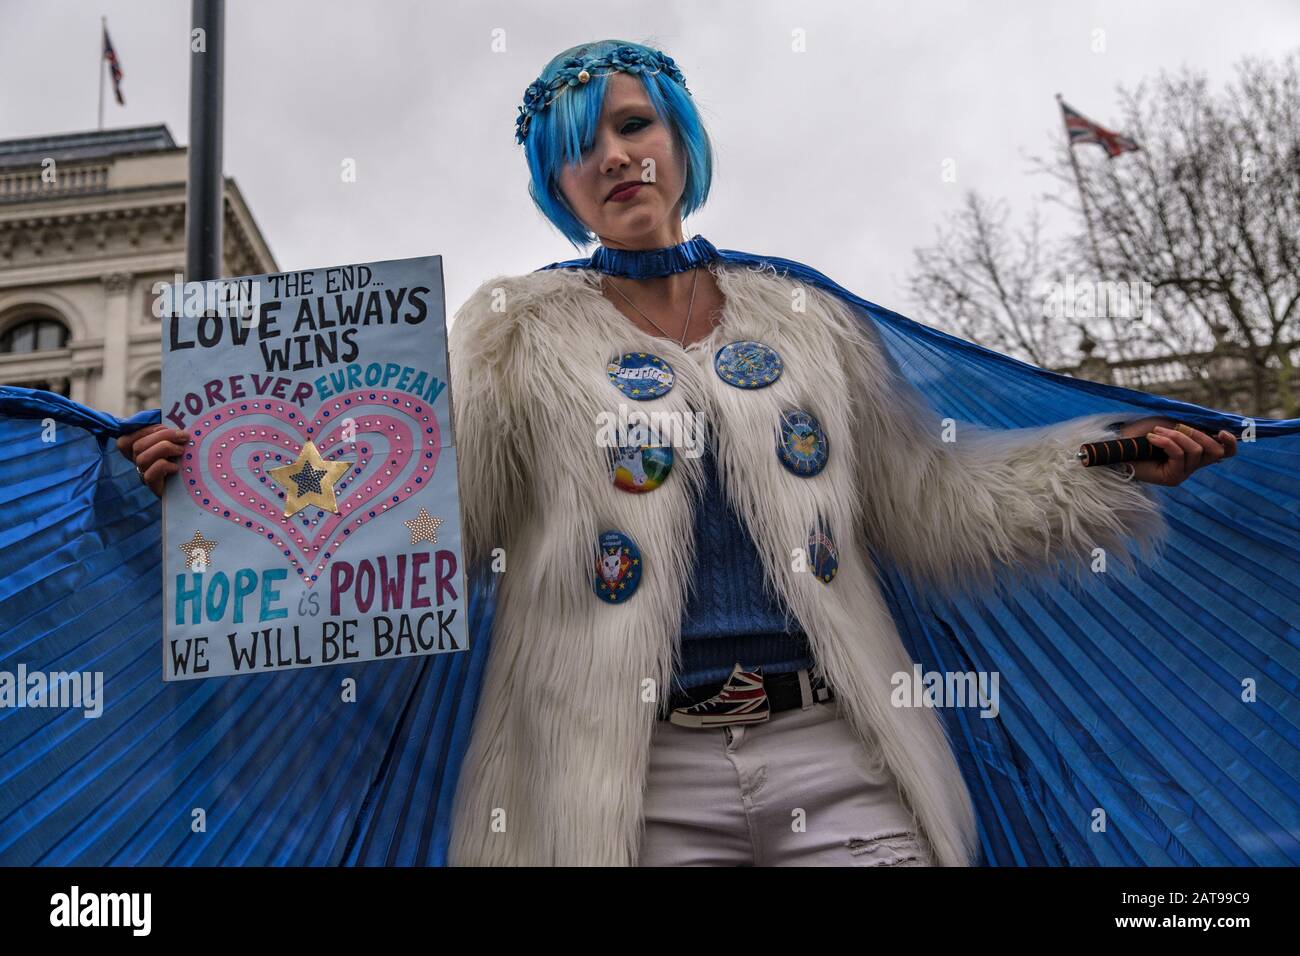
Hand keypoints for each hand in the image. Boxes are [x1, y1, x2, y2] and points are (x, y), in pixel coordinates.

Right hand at [116, 424, 190, 498]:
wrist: (195, 488)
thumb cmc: (185, 461)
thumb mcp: (176, 443)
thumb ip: (169, 433)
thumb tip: (175, 416)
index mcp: (139, 450)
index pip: (128, 437)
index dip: (147, 429)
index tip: (168, 426)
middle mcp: (137, 463)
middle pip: (137, 445)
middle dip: (163, 436)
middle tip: (184, 436)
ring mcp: (143, 475)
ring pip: (142, 458)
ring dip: (164, 449)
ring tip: (181, 451)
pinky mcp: (153, 487)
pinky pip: (150, 474)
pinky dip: (164, 466)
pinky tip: (176, 467)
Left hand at [1117, 416, 1236, 485]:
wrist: (1119, 444)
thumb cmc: (1142, 433)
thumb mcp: (1169, 424)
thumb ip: (1192, 426)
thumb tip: (1215, 428)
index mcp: (1197, 451)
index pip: (1226, 453)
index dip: (1230, 444)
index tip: (1222, 432)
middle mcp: (1193, 464)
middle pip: (1214, 451)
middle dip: (1197, 434)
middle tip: (1175, 426)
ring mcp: (1183, 473)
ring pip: (1196, 451)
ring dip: (1177, 436)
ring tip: (1156, 432)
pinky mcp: (1172, 478)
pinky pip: (1179, 456)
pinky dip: (1167, 443)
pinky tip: (1152, 438)